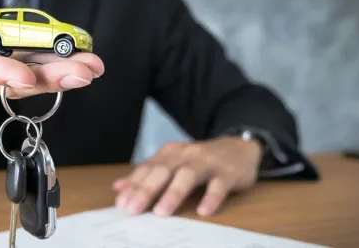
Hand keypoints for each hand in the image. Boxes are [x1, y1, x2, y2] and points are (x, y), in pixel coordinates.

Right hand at [0, 0, 103, 115]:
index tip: (25, 77)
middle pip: (7, 79)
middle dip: (46, 79)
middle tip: (81, 73)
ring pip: (25, 78)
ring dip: (60, 75)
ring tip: (91, 68)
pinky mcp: (6, 66)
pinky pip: (32, 70)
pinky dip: (57, 67)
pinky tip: (82, 63)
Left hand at [113, 136, 262, 216]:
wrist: (240, 147)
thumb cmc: (200, 160)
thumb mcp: (172, 163)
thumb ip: (147, 175)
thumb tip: (118, 187)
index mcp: (170, 153)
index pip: (148, 169)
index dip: (133, 186)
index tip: (121, 204)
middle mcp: (186, 155)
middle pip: (164, 171)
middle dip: (147, 190)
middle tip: (133, 210)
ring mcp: (208, 162)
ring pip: (188, 175)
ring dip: (173, 193)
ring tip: (161, 212)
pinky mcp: (228, 172)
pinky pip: (219, 185)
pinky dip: (211, 197)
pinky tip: (203, 211)